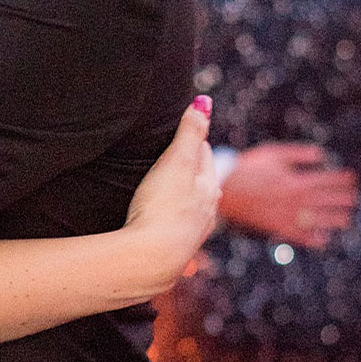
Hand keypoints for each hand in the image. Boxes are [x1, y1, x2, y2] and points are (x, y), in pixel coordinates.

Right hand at [123, 101, 221, 291]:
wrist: (152, 260)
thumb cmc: (163, 207)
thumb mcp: (177, 162)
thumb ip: (190, 131)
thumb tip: (204, 101)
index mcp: (208, 186)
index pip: (204, 154)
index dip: (192, 141)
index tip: (183, 131)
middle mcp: (207, 211)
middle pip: (202, 183)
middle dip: (192, 171)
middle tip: (177, 159)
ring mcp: (193, 234)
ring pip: (193, 209)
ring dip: (185, 200)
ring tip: (172, 193)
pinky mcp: (177, 253)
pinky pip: (178, 232)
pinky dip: (174, 225)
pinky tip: (166, 230)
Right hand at [219, 143, 358, 246]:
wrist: (225, 189)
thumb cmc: (249, 167)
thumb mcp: (274, 154)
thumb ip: (299, 154)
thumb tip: (322, 155)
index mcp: (296, 180)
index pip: (327, 180)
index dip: (343, 180)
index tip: (353, 179)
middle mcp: (295, 199)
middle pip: (327, 201)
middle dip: (344, 199)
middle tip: (355, 199)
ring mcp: (287, 215)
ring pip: (319, 220)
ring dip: (336, 220)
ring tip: (348, 220)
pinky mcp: (277, 228)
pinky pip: (300, 236)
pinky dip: (313, 239)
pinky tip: (324, 240)